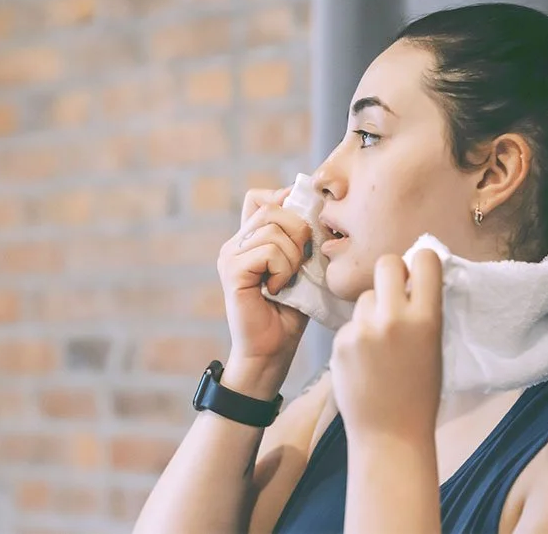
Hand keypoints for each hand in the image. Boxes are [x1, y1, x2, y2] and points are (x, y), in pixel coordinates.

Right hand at [217, 187, 311, 388]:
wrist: (272, 350)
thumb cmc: (291, 312)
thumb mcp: (303, 267)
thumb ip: (302, 239)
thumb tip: (317, 208)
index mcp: (250, 239)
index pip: (261, 197)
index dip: (286, 203)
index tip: (305, 231)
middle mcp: (235, 243)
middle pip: (272, 207)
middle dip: (298, 231)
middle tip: (300, 263)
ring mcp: (230, 255)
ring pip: (273, 228)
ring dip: (293, 256)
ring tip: (288, 280)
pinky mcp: (232, 270)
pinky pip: (268, 251)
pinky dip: (283, 269)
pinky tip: (277, 289)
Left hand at [330, 250, 442, 444]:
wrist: (390, 434)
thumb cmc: (419, 392)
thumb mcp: (434, 345)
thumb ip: (424, 310)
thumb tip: (413, 276)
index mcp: (426, 318)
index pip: (424, 259)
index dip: (420, 263)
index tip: (418, 275)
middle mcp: (393, 318)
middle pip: (386, 263)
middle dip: (391, 274)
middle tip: (394, 294)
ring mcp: (363, 329)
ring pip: (365, 297)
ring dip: (371, 310)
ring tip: (379, 345)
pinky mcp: (340, 341)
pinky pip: (350, 323)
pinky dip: (356, 336)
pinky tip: (363, 361)